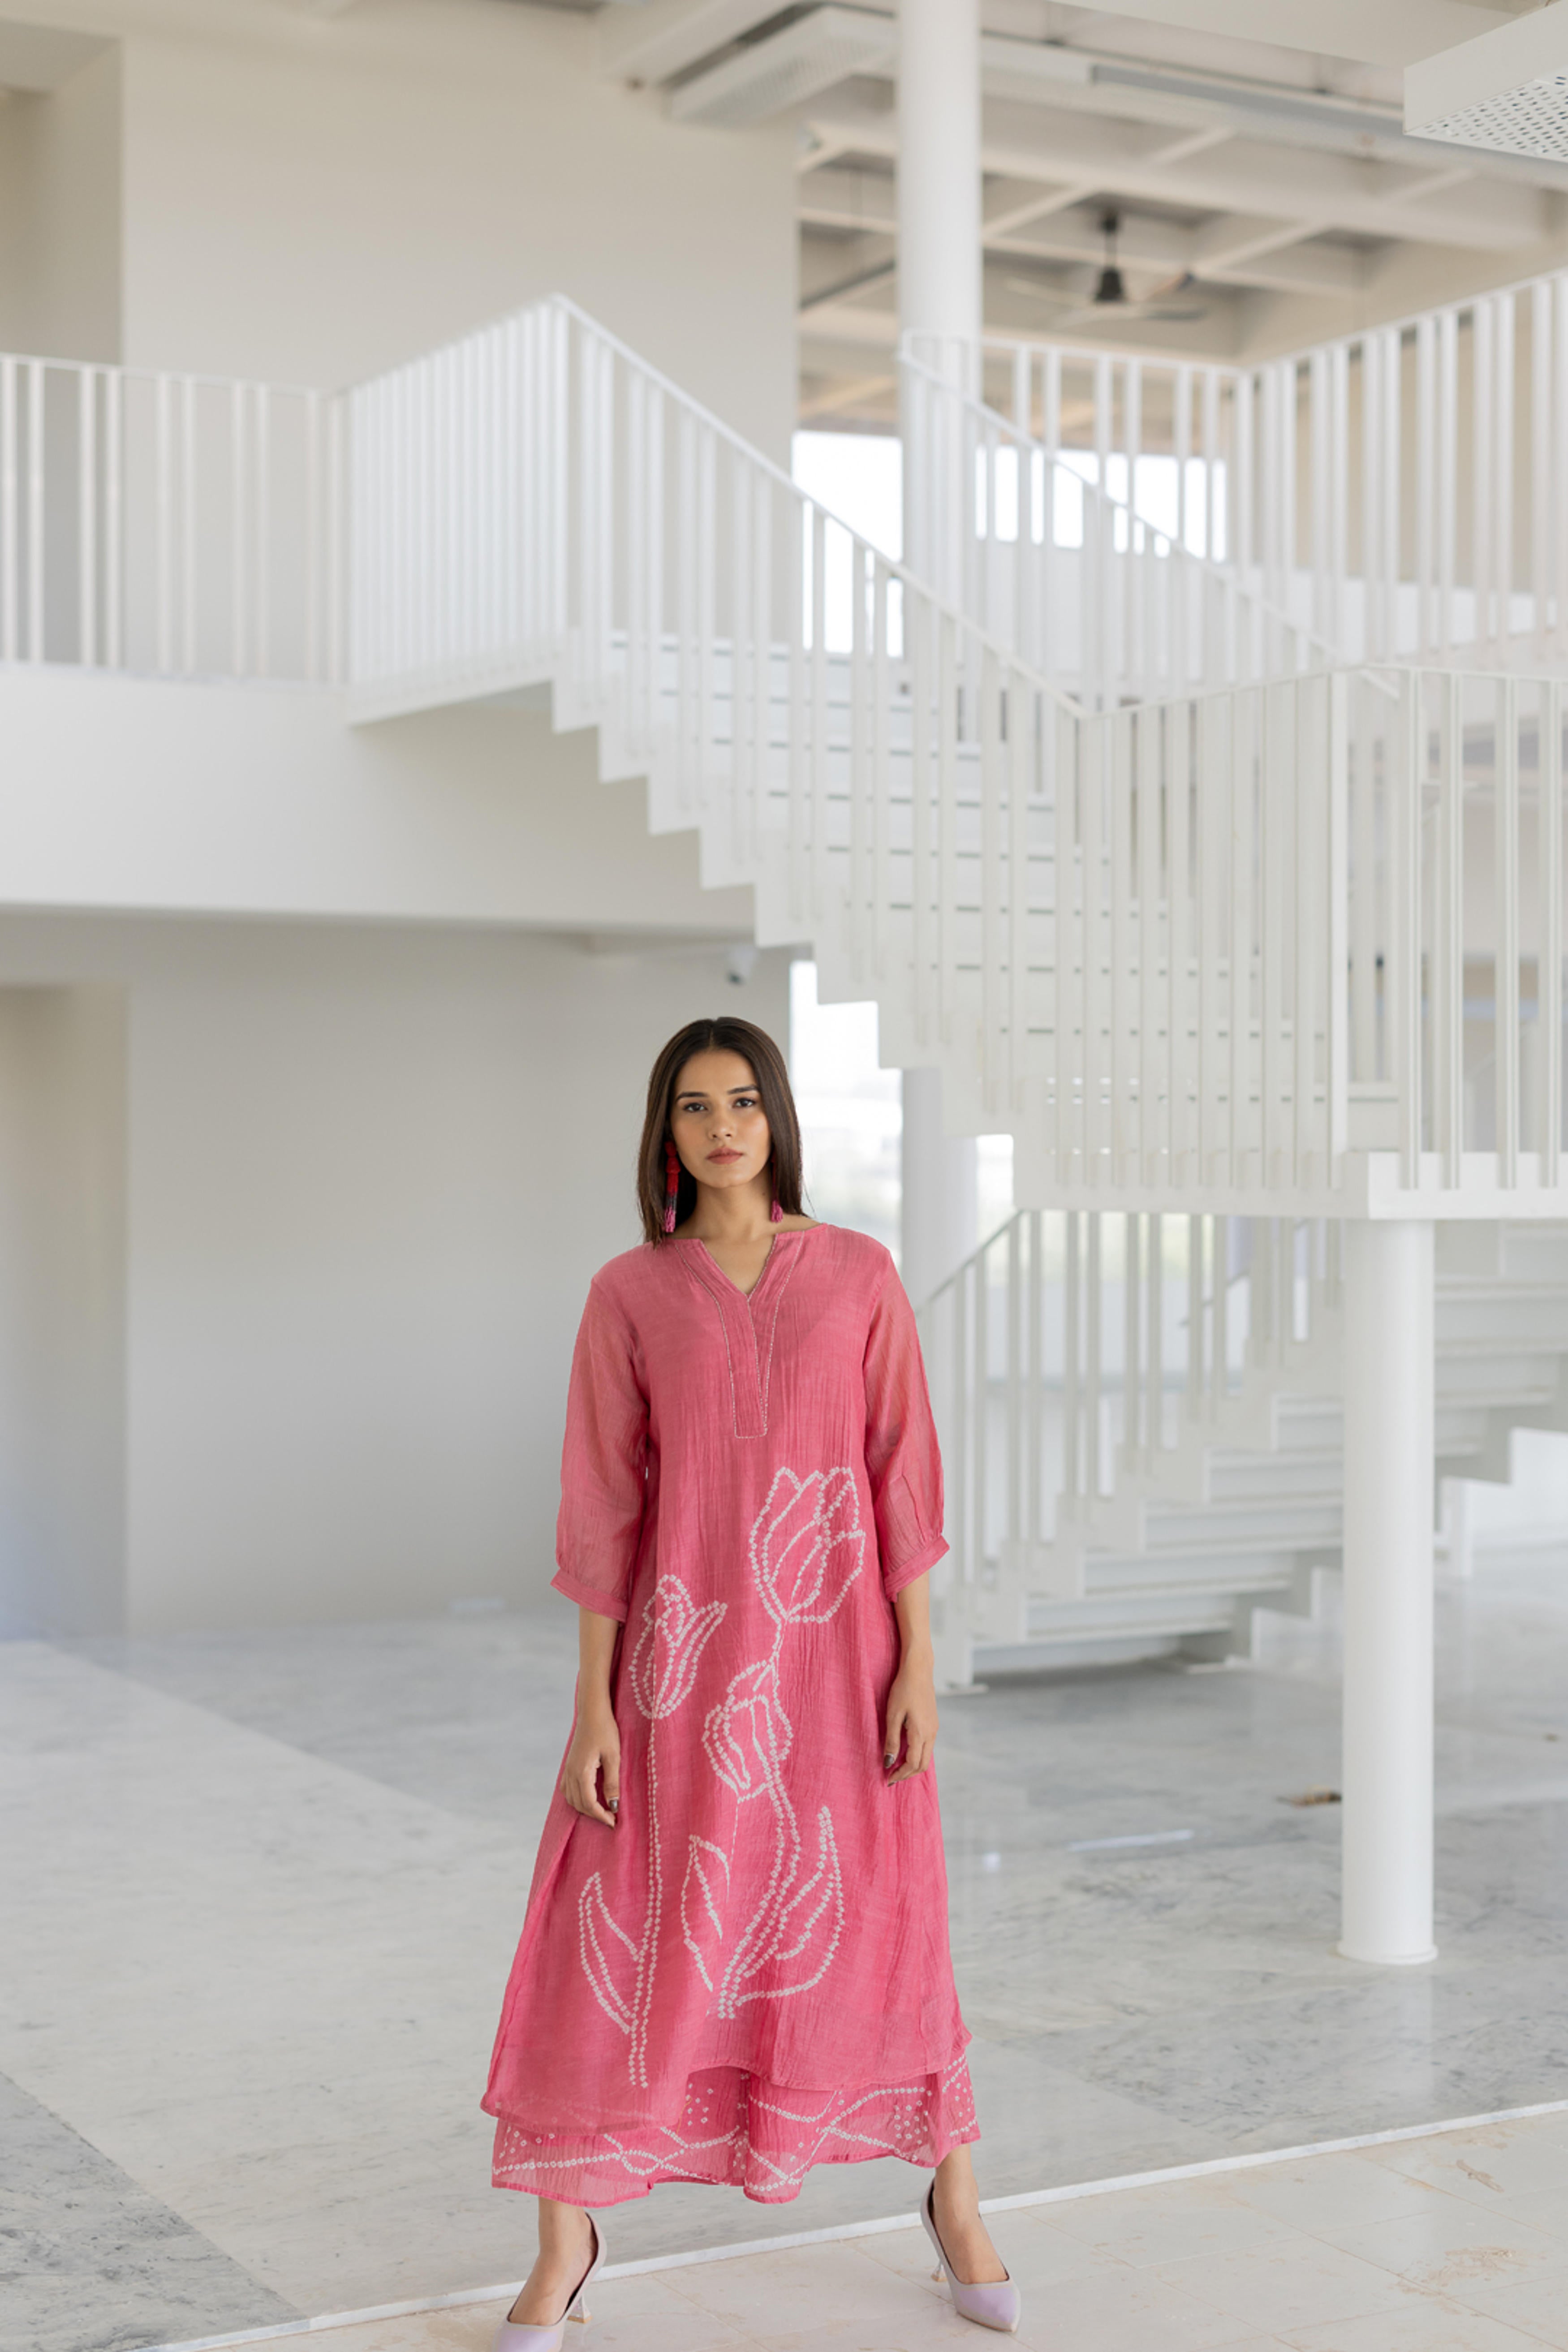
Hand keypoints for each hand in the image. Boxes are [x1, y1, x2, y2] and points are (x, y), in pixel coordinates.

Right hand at [563, 1703, 620, 1825]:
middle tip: (611, 1818)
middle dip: (594, 1815)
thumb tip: (614, 1806)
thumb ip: (612, 1783)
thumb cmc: (605, 1730)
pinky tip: (587, 1798)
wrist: (592, 1712)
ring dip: (585, 1808)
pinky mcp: (568, 1765)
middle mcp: (571, 1773)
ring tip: (601, 1810)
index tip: (614, 1822)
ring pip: (571, 1799)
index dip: (601, 1816)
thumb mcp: (613, 1757)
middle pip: (579, 1804)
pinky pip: (567, 1789)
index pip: (589, 1803)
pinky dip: (576, 1799)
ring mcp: (567, 1769)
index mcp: (581, 1772)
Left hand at [883, 1654, 937, 1781]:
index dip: (900, 1774)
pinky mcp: (934, 1723)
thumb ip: (892, 1741)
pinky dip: (917, 1754)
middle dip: (907, 1774)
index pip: (912, 1764)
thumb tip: (889, 1763)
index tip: (887, 1779)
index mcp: (921, 1733)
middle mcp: (931, 1733)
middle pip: (922, 1765)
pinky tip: (905, 1751)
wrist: (918, 1670)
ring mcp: (934, 1728)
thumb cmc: (903, 1689)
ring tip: (896, 1766)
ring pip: (926, 1757)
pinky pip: (928, 1746)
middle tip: (891, 1776)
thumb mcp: (893, 1715)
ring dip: (913, 1765)